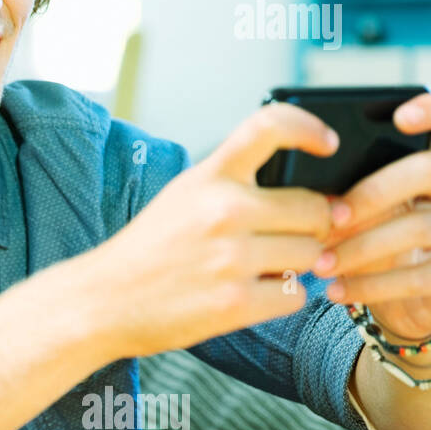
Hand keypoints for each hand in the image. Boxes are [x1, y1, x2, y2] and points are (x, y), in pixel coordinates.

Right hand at [97, 102, 337, 357]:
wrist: (102, 300)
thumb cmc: (150, 249)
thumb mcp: (184, 197)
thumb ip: (238, 188)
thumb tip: (319, 201)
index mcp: (209, 176)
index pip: (270, 126)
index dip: (310, 128)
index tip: (328, 143)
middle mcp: (223, 209)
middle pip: (315, 208)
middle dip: (313, 227)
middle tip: (289, 239)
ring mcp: (230, 257)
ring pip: (312, 255)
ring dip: (297, 266)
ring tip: (260, 269)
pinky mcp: (235, 303)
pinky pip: (296, 295)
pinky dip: (282, 298)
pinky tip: (251, 294)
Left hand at [312, 90, 430, 342]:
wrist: (395, 305)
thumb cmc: (361, 243)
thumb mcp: (346, 212)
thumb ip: (330, 190)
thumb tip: (290, 188)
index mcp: (422, 165)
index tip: (401, 117)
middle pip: (429, 170)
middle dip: (373, 192)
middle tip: (329, 217)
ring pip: (421, 226)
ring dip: (363, 245)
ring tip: (320, 264)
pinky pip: (419, 276)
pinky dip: (371, 284)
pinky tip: (336, 290)